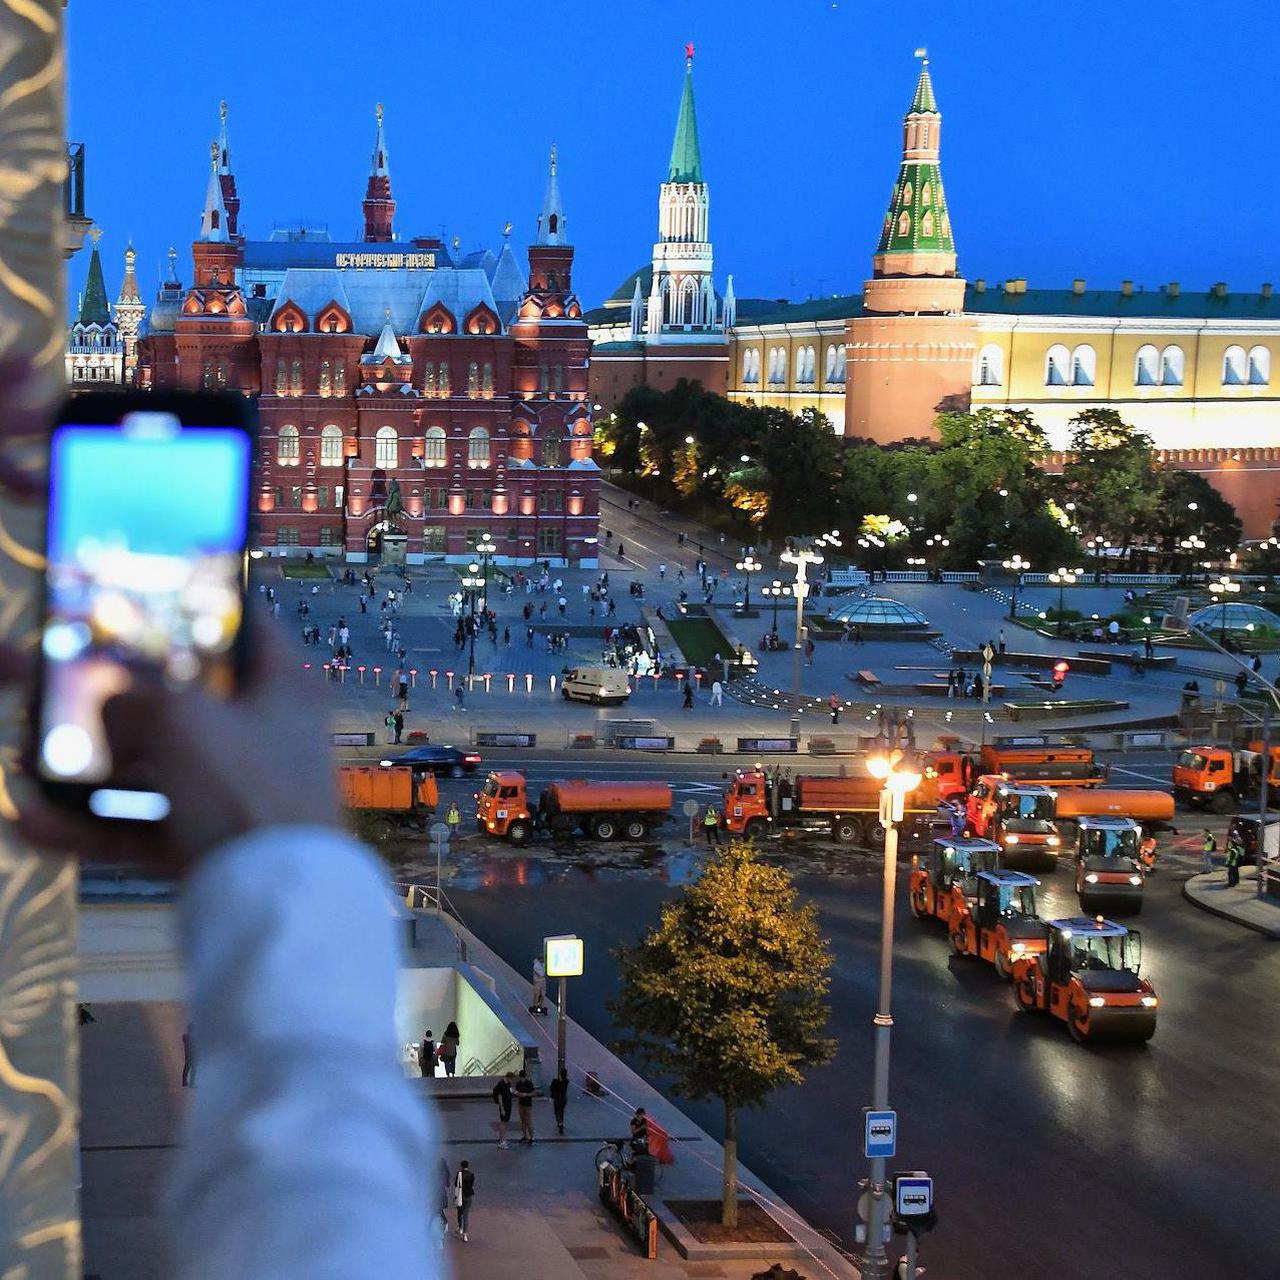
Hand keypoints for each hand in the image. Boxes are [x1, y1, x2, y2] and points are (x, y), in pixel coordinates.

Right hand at [7, 620, 340, 876]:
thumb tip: (108, 713)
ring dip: (85, 766)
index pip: (240, 623)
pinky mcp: (211, 842)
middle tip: (44, 685)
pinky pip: (143, 825)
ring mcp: (236, 789)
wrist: (275, 903)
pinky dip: (92, 825)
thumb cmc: (246, 789)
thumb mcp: (182, 720)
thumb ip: (133, 701)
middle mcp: (264, 730)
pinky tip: (33, 823)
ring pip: (150, 767)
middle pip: (176, 700)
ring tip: (26, 761)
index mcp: (281, 684)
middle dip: (104, 698)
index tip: (135, 600)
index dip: (189, 606)